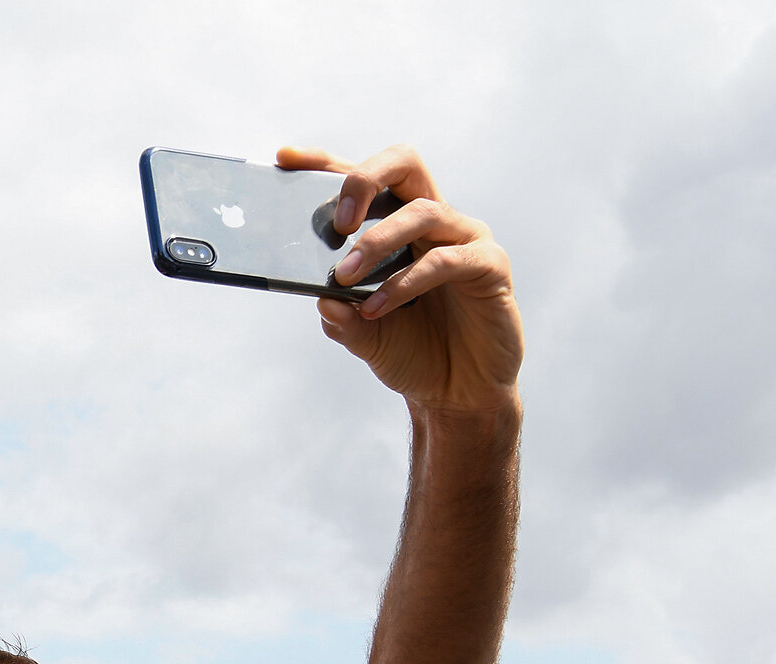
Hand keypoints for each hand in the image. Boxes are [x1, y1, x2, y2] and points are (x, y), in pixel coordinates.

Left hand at [276, 144, 521, 419]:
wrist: (455, 394)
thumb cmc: (411, 352)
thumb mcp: (362, 335)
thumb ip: (339, 316)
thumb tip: (321, 296)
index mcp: (399, 225)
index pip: (365, 180)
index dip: (326, 163)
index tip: (286, 159)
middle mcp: (433, 221)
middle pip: (404, 164)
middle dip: (364, 179)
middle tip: (337, 222)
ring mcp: (465, 238)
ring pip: (422, 211)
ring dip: (377, 242)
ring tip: (346, 275)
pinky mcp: (489, 266)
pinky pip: (445, 259)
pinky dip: (405, 282)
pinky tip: (376, 307)